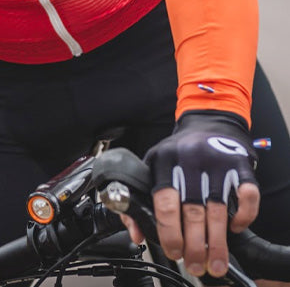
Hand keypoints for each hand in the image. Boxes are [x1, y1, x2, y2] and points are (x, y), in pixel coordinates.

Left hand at [123, 111, 259, 278]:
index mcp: (164, 160)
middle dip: (194, 245)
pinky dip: (243, 216)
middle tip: (194, 264)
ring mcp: (217, 160)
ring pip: (218, 209)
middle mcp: (190, 159)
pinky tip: (234, 228)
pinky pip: (247, 195)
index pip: (165, 201)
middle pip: (192, 210)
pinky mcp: (240, 164)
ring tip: (214, 262)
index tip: (172, 252)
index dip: (169, 232)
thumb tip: (137, 233)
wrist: (208, 121)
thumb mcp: (153, 166)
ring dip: (218, 242)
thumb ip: (141, 199)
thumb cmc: (178, 152)